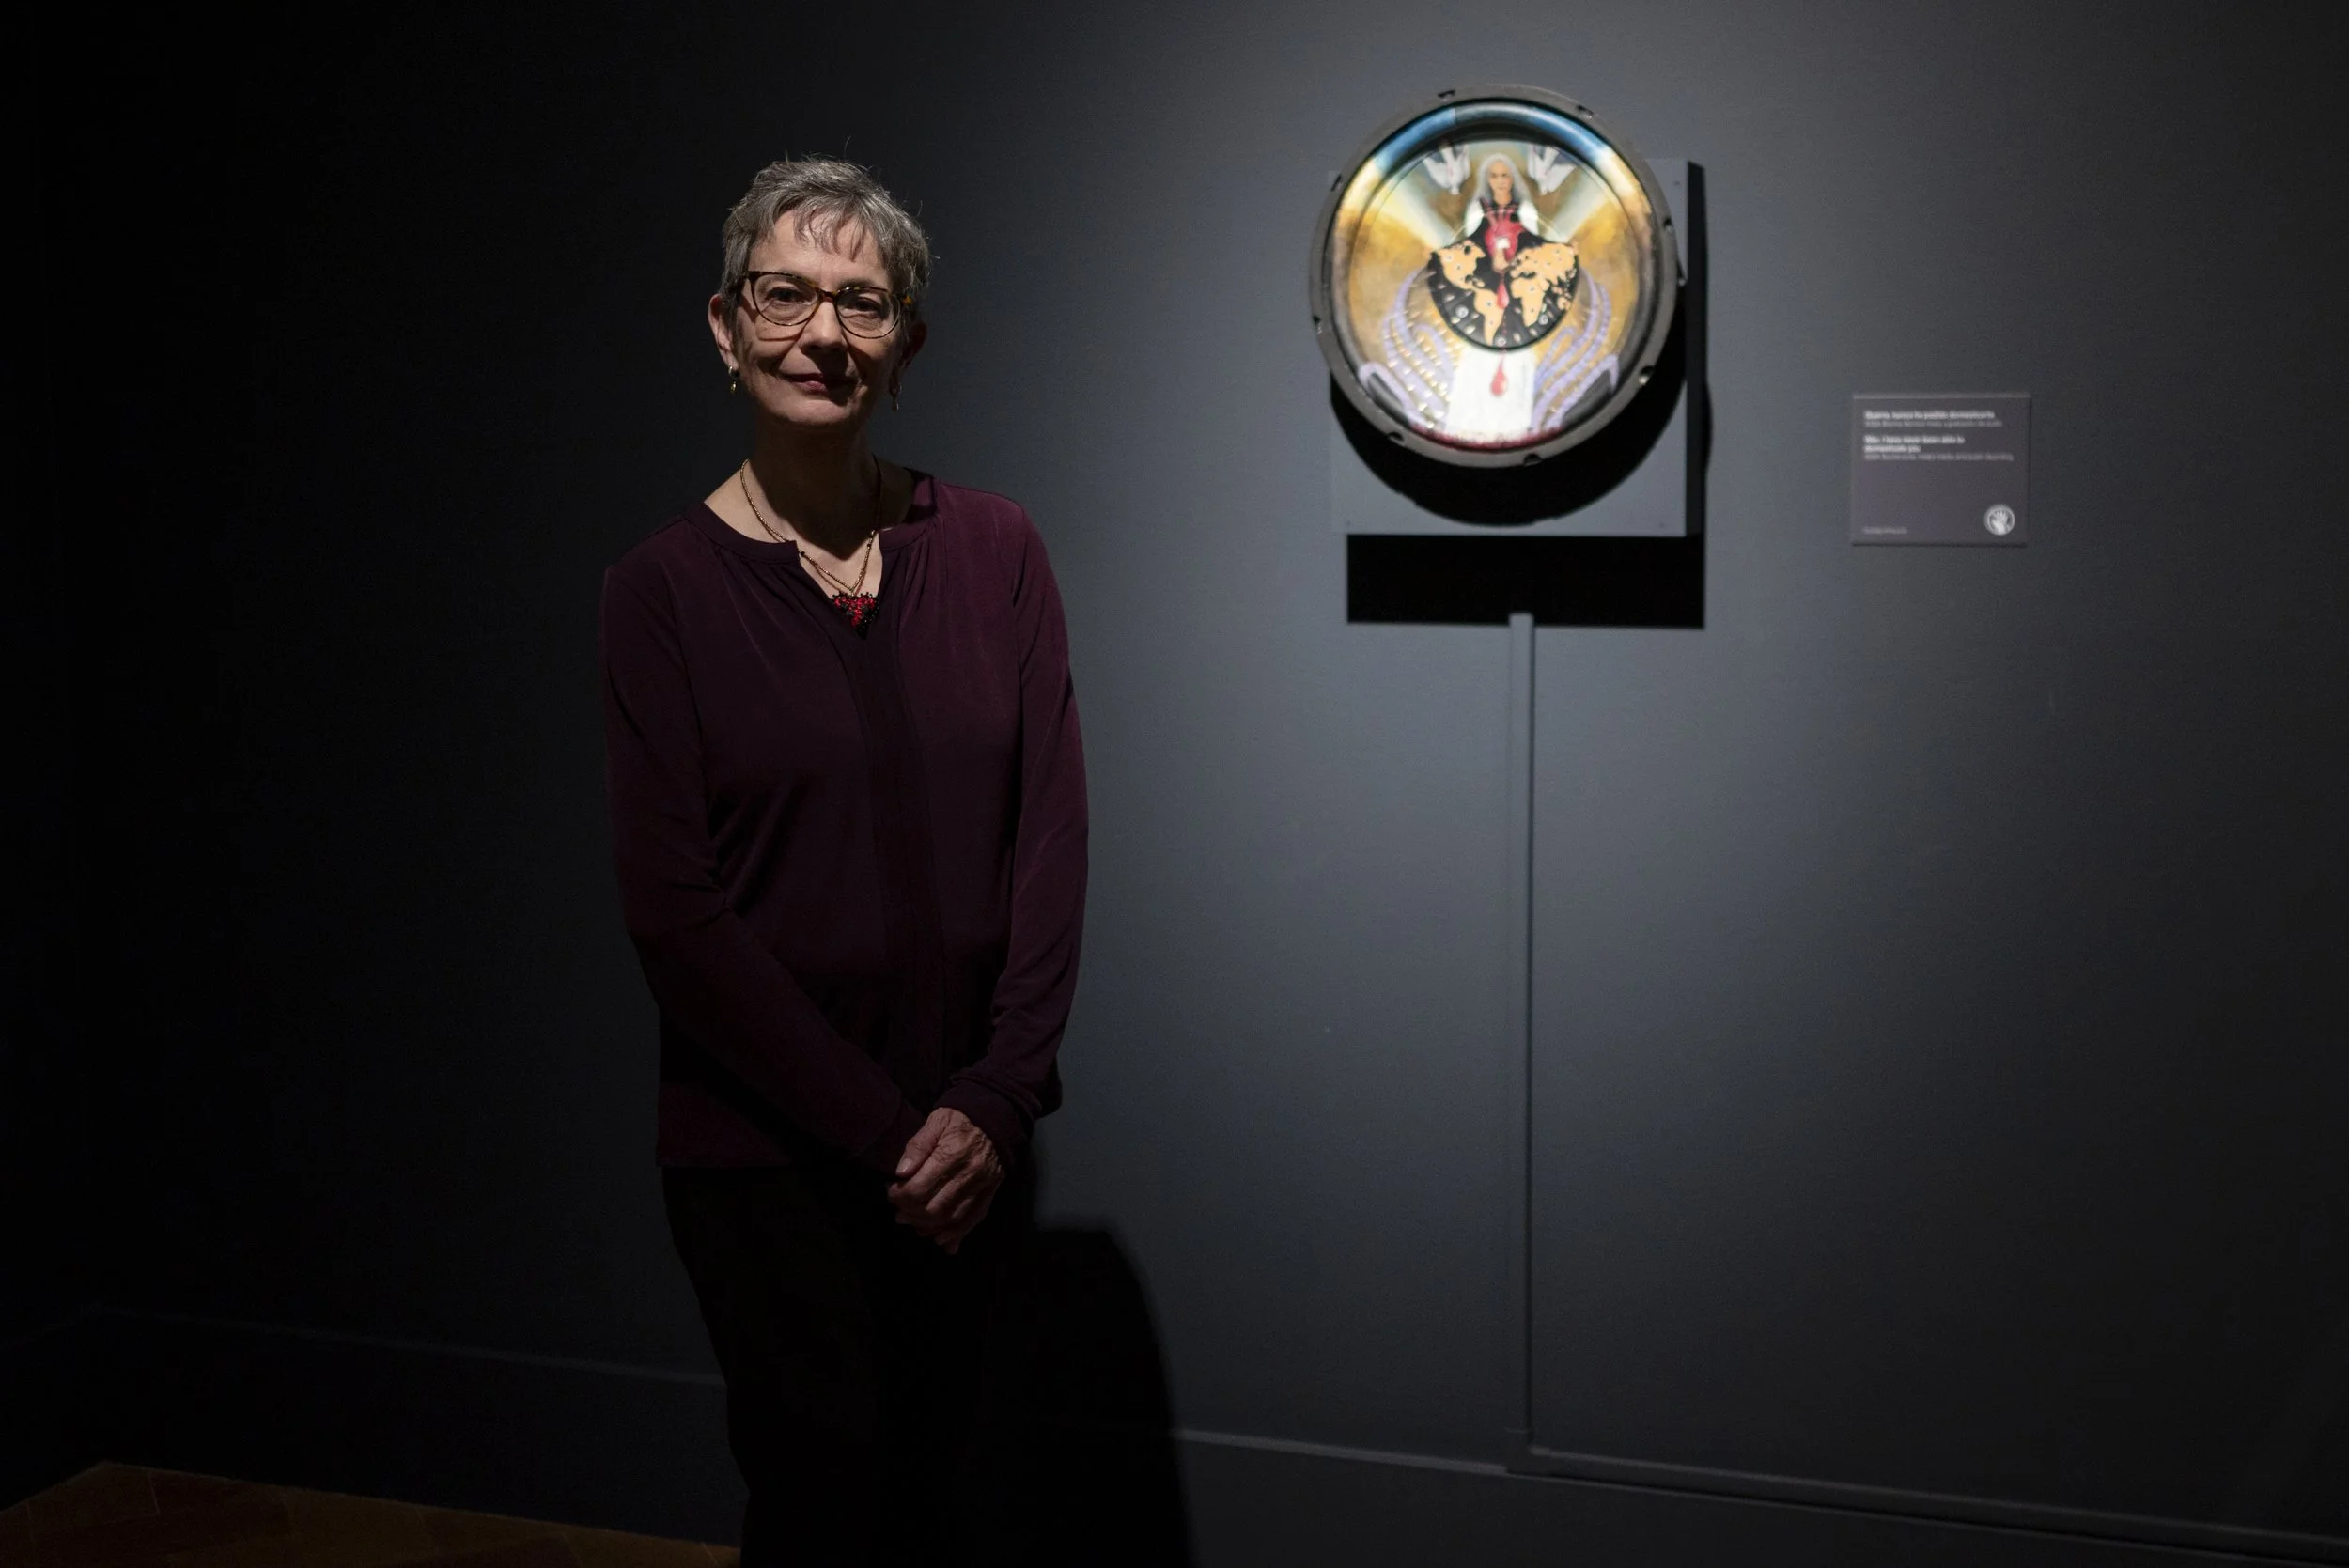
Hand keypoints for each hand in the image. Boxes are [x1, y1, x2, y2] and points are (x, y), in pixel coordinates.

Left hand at [888, 1107, 1002, 1253]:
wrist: (997, 1116)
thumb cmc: (960, 1117)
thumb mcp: (936, 1121)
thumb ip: (917, 1145)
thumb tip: (901, 1172)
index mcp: (951, 1154)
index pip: (919, 1187)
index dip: (899, 1195)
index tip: (890, 1191)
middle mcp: (968, 1173)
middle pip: (934, 1206)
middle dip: (911, 1214)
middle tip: (899, 1213)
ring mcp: (982, 1185)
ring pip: (952, 1216)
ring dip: (930, 1226)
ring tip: (914, 1225)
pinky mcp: (990, 1191)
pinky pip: (974, 1217)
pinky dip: (958, 1233)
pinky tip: (943, 1241)